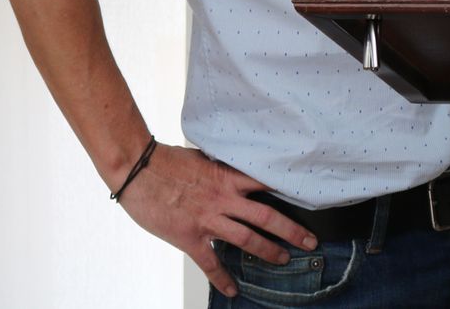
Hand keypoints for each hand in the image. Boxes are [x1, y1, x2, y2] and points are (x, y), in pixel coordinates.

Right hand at [118, 143, 318, 297]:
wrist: (139, 170)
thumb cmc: (168, 161)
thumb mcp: (204, 158)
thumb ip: (223, 167)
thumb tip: (237, 167)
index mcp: (228, 177)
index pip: (267, 183)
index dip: (289, 192)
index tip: (309, 199)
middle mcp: (224, 199)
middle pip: (266, 216)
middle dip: (291, 230)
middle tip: (310, 240)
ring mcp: (208, 219)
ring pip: (246, 239)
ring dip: (267, 251)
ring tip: (283, 260)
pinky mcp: (189, 237)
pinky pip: (211, 263)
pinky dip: (223, 278)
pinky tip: (233, 291)